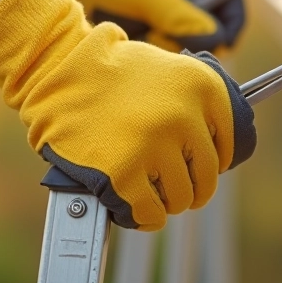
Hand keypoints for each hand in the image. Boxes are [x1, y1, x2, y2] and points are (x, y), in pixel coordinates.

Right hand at [0, 0, 255, 230]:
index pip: (228, 143)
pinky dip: (145, 217)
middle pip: (206, 175)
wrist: (54, 67)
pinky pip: (149, 213)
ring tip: (152, 194)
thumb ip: (190, 97)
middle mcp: (184, 117)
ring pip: (180, 197)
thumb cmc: (106, 67)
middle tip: (176, 188)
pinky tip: (137, 209)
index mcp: (202, 87)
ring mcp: (154, 147)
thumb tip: (213, 137)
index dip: (215, 160)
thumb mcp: (163, 65)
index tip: (202, 167)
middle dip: (192, 187)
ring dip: (167, 202)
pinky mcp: (123, 173)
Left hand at [28, 0, 245, 52]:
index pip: (234, 3)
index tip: (218, 44)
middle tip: (164, 36)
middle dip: (193, 40)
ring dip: (172, 47)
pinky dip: (158, 52)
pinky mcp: (162, 34)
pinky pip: (171, 53)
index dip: (232, 25)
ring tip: (146, 34)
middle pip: (215, 32)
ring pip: (192, 47)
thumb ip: (182, 16)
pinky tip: (139, 40)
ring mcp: (178, 17)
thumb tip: (215, 39)